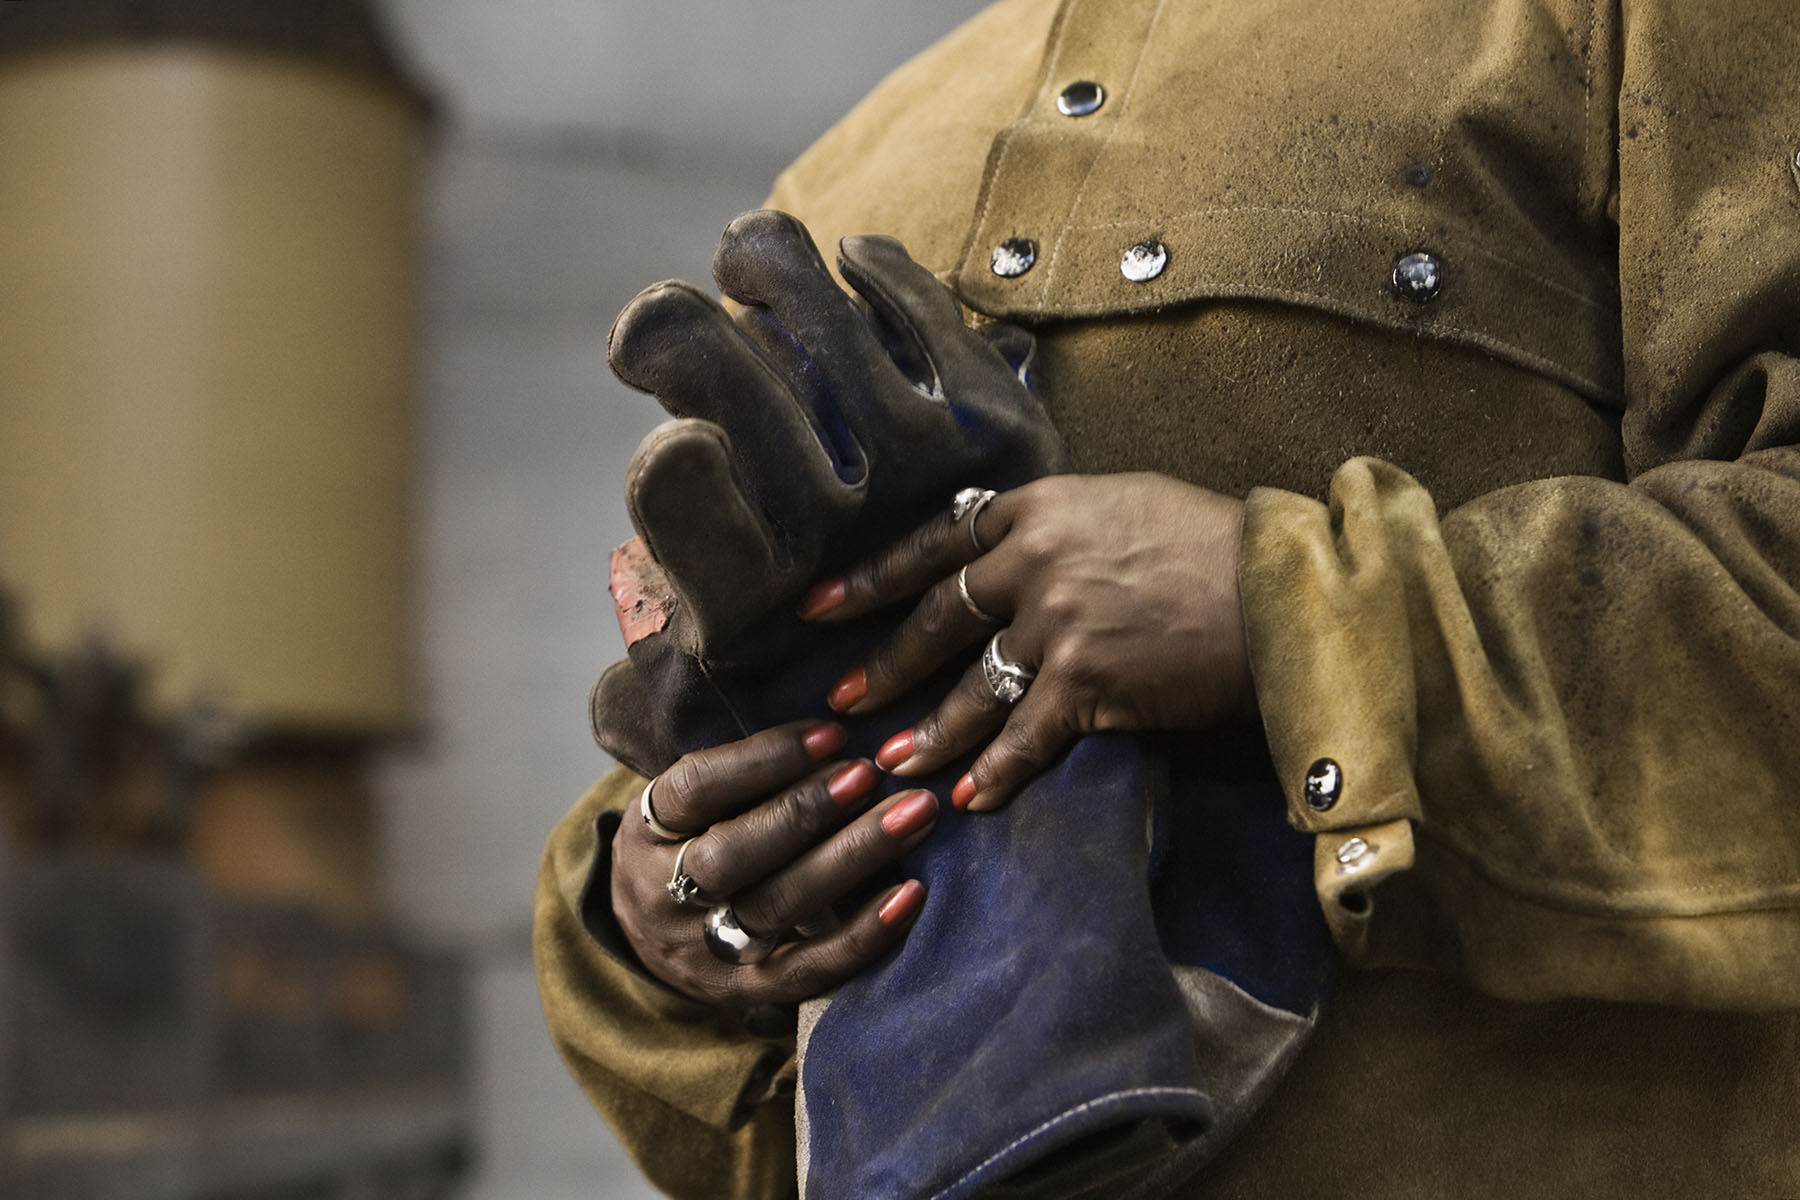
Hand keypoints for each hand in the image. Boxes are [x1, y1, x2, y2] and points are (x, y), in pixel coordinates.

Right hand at [611, 720, 935, 1006]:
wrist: (648, 937)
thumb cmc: (688, 842)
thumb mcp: (684, 802)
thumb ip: (739, 772)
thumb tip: (835, 734)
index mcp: (645, 831)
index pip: (695, 789)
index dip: (762, 759)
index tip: (831, 734)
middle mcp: (663, 895)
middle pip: (732, 855)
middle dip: (805, 811)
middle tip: (869, 775)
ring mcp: (701, 950)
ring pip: (775, 907)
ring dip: (850, 859)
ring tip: (910, 817)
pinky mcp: (744, 992)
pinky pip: (806, 971)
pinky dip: (862, 935)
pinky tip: (910, 895)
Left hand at [799, 473, 1253, 810]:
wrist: (1283, 591)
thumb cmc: (1216, 542)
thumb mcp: (1126, 502)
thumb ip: (1060, 525)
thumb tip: (1017, 546)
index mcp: (1039, 508)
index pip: (934, 544)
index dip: (870, 580)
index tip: (817, 608)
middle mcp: (1034, 561)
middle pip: (937, 619)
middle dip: (884, 666)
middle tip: (842, 701)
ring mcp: (1057, 623)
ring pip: (969, 688)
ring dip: (927, 733)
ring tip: (892, 765)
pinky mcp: (1087, 681)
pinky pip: (1024, 736)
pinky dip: (996, 772)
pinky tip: (971, 799)